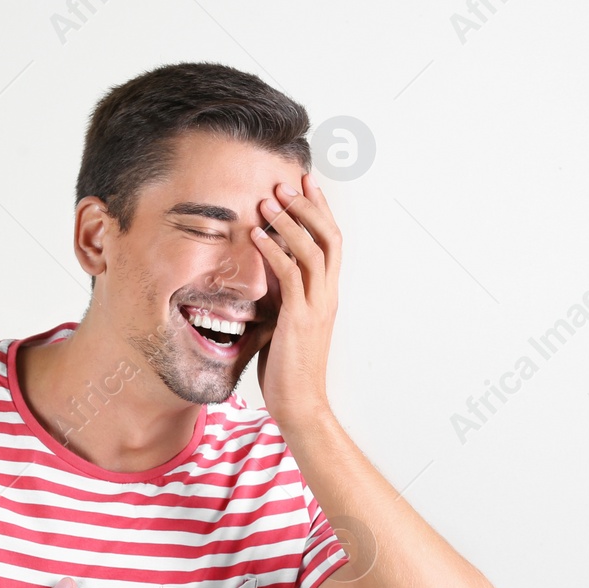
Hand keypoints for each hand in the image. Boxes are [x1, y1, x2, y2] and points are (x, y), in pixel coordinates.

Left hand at [251, 171, 341, 428]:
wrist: (300, 404)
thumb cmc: (288, 369)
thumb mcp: (284, 323)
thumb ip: (280, 297)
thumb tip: (262, 275)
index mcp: (326, 295)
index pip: (331, 242)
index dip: (320, 211)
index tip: (305, 185)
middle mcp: (327, 295)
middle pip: (328, 236)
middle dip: (308, 206)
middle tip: (287, 183)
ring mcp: (316, 305)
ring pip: (311, 250)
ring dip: (289, 221)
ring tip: (268, 200)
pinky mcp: (299, 318)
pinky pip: (289, 275)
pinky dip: (273, 251)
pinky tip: (256, 236)